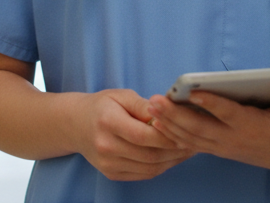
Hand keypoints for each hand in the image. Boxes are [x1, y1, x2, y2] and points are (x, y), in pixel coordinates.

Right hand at [73, 90, 193, 180]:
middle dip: (175, 150)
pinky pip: (144, 174)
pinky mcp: (112, 174)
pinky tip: (171, 157)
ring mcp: (108, 164)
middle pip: (149, 154)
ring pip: (150, 168)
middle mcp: (106, 146)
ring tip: (187, 149)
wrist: (75, 125)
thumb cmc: (102, 106)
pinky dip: (161, 167)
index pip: (144, 135)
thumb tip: (167, 113)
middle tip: (194, 141)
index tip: (185, 130)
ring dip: (172, 161)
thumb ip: (144, 105)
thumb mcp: (121, 96)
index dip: (167, 136)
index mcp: (107, 122)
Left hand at [146, 86, 269, 175]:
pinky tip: (159, 125)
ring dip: (170, 124)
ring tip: (151, 109)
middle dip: (176, 115)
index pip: (227, 114)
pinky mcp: (220, 149)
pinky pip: (193, 144)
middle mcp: (235, 139)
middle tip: (155, 100)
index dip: (210, 103)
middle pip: (200, 128)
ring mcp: (225, 146)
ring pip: (192, 138)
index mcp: (254, 127)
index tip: (192, 92)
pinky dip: (174, 135)